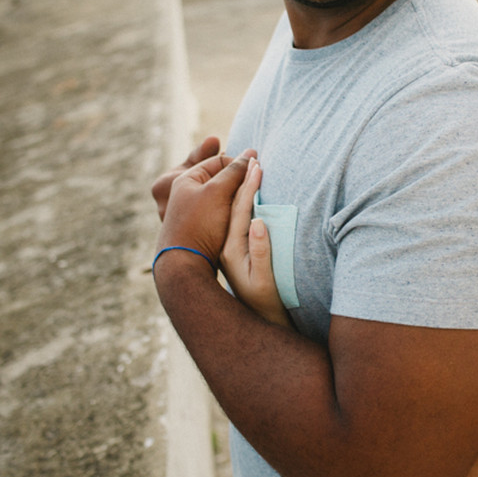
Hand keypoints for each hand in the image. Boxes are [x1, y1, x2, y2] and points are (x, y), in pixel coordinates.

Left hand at [156, 149, 253, 266]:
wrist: (186, 265)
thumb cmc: (200, 225)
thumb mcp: (218, 192)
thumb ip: (234, 172)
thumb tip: (250, 154)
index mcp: (187, 179)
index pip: (219, 161)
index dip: (239, 164)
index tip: (257, 171)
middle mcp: (188, 193)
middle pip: (221, 179)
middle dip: (238, 181)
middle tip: (256, 185)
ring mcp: (195, 212)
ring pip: (223, 196)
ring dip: (238, 197)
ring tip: (252, 202)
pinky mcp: (202, 227)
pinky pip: (222, 212)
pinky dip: (233, 211)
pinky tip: (243, 218)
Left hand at [220, 159, 292, 326]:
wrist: (232, 319)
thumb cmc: (256, 298)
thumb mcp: (260, 279)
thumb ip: (261, 250)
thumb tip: (259, 223)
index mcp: (227, 243)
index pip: (237, 201)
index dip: (249, 181)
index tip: (259, 163)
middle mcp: (217, 238)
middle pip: (225, 198)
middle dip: (239, 176)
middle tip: (253, 158)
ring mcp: (217, 239)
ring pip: (222, 204)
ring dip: (234, 185)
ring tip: (244, 170)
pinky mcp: (221, 245)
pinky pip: (223, 212)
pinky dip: (231, 198)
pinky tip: (238, 195)